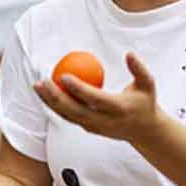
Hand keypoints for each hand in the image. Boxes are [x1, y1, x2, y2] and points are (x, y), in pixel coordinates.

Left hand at [34, 52, 161, 143]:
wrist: (144, 132)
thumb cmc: (145, 102)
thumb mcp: (148, 84)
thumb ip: (139, 69)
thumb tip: (129, 53)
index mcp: (118, 109)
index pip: (94, 99)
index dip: (78, 88)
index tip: (63, 75)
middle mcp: (104, 121)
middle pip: (75, 111)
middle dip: (56, 97)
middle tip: (43, 81)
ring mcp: (95, 127)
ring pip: (68, 116)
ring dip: (50, 102)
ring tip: (37, 86)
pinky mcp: (89, 128)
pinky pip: (69, 117)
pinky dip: (56, 106)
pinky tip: (46, 93)